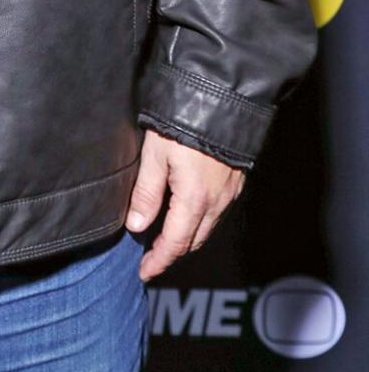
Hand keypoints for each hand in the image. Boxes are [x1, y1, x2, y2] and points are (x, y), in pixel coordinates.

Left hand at [125, 128, 245, 280]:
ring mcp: (229, 193)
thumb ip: (146, 192)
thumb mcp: (155, 155)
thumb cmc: (183, 123)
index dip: (159, 261)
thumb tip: (136, 226)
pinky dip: (199, 222)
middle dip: (172, 254)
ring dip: (186, 239)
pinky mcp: (234, 181)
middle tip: (151, 259)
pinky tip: (186, 215)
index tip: (144, 272)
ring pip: (207, 228)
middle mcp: (216, 202)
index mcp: (194, 200)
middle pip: (193, 241)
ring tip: (164, 240)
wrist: (222, 99)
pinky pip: (216, 213)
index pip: (175, 244)